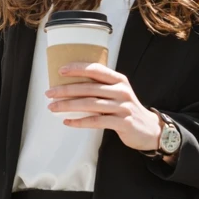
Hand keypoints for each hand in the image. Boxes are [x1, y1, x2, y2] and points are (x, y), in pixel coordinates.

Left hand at [45, 62, 162, 153]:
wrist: (149, 129)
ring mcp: (123, 107)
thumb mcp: (118, 92)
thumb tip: (71, 83)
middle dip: (66, 90)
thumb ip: (101, 86)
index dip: (78, 69)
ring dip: (68, 106)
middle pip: (89, 88)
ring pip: (90, 104)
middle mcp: (121, 91)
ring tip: (53, 107)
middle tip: (49, 93)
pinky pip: (96, 121)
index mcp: (119, 80)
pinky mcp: (122, 123)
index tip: (60, 71)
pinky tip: (67, 121)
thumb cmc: (126, 108)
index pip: (96, 69)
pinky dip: (79, 122)